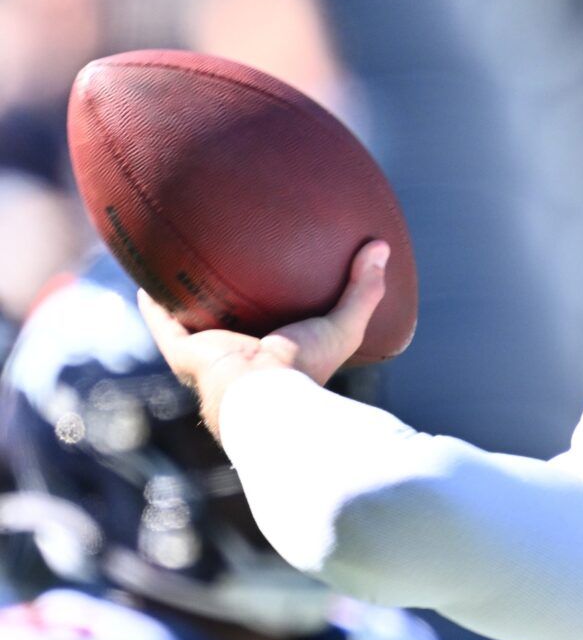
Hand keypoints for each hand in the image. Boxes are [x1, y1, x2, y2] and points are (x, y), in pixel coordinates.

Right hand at [136, 240, 388, 440]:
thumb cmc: (307, 368)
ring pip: (193, 325)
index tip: (276, 288)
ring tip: (179, 270)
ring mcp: (212, 357)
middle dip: (227, 305)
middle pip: (232, 327)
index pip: (275, 331)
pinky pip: (164, 325)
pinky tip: (144, 281)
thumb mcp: (344, 327)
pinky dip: (154, 306)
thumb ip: (364, 290)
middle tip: (227, 274)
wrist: (267, 394)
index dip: (275, 312)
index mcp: (277, 357)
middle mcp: (243, 358)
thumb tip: (381, 245)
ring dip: (186, 302)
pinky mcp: (186, 354)